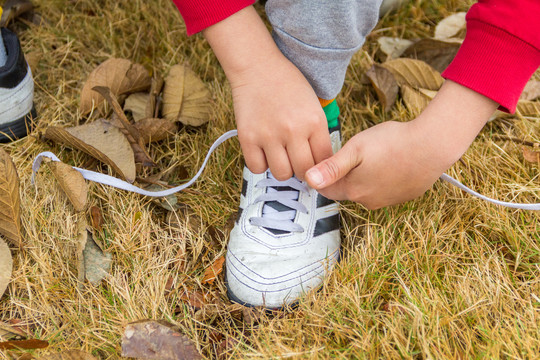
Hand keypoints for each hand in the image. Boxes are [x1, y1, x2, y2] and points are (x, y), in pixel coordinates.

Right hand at [230, 56, 331, 179]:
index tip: (315, 163)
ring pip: (281, 174)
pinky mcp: (248, 138)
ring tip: (280, 155)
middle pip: (304, 171)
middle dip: (303, 171)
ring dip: (282, 168)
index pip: (324, 160)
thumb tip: (319, 164)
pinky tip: (263, 152)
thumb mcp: (312, 105)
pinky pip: (257, 168)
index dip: (321, 165)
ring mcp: (269, 135)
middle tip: (297, 162)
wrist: (257, 66)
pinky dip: (260, 164)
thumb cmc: (287, 85)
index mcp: (314, 121)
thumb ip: (317, 133)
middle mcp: (293, 130)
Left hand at [305, 80, 497, 208]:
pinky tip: (390, 160)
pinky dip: (383, 177)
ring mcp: (388, 201)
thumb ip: (331, 167)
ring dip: (364, 176)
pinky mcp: (404, 196)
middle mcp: (368, 201)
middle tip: (353, 153)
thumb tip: (308, 180)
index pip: (325, 189)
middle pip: (345, 189)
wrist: (433, 146)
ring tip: (374, 154)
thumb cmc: (392, 143)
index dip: (322, 174)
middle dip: (343, 174)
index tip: (327, 158)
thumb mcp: (356, 149)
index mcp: (352, 190)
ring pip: (365, 189)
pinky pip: (384, 189)